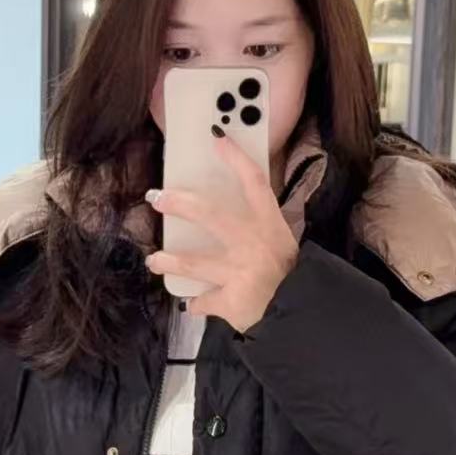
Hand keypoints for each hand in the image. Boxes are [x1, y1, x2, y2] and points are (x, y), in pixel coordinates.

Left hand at [143, 126, 298, 332]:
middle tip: (157, 198)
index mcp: (270, 226)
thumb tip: (229, 223)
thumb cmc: (294, 279)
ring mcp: (239, 272)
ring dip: (169, 261)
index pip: (255, 183)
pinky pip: (205, 301)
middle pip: (210, 214)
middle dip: (179, 204)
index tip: (217, 138)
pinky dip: (197, 304)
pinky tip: (191, 305)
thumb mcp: (285, 247)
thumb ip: (261, 233)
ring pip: (194, 262)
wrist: (302, 316)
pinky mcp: (231, 300)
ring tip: (154, 259)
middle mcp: (253, 243)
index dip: (236, 158)